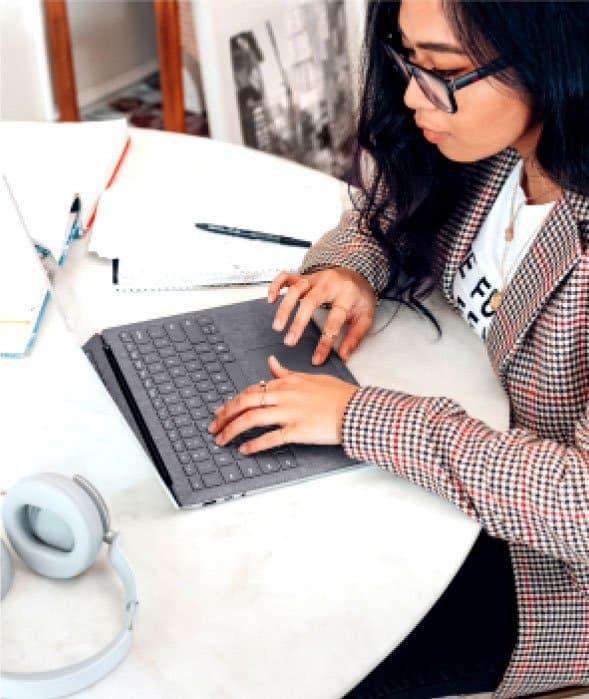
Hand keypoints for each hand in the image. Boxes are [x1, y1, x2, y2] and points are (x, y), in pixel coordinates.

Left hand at [208, 355, 358, 453]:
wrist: (356, 409)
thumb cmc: (337, 395)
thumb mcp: (309, 377)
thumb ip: (286, 373)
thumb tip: (271, 364)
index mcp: (286, 383)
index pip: (251, 390)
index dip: (232, 402)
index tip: (221, 411)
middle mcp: (284, 396)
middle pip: (245, 402)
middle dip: (225, 415)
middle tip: (213, 426)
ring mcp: (290, 413)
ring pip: (252, 418)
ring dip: (232, 430)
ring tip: (221, 439)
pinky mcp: (298, 430)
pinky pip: (270, 437)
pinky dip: (254, 444)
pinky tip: (244, 449)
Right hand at [267, 268, 376, 364]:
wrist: (358, 274)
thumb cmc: (359, 297)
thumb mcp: (365, 317)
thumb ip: (354, 337)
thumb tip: (343, 355)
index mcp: (347, 294)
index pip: (334, 321)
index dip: (325, 342)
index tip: (316, 358)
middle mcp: (329, 284)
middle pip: (311, 301)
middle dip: (298, 322)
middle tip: (289, 340)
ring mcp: (315, 278)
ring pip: (295, 289)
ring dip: (284, 308)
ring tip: (277, 326)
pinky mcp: (305, 276)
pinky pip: (286, 276)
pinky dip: (276, 286)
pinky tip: (271, 299)